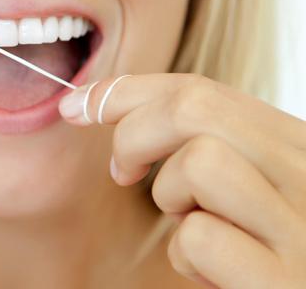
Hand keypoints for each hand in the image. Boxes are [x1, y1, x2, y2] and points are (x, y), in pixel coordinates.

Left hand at [59, 73, 305, 287]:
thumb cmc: (255, 244)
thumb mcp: (235, 180)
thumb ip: (195, 136)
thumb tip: (91, 101)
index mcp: (292, 141)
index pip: (200, 89)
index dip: (125, 91)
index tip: (76, 106)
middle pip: (193, 109)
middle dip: (133, 136)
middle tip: (124, 174)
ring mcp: (302, 225)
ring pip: (198, 162)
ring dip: (170, 197)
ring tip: (191, 224)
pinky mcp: (283, 279)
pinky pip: (199, 238)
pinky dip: (185, 257)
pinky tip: (212, 272)